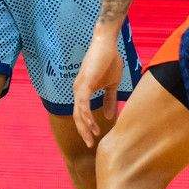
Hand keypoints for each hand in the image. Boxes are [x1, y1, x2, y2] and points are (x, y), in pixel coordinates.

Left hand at [70, 29, 124, 147]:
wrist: (107, 44)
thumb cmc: (108, 61)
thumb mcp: (111, 85)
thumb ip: (109, 100)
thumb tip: (110, 117)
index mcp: (83, 92)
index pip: (81, 114)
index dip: (86, 127)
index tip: (94, 138)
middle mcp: (78, 91)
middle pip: (77, 116)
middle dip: (83, 132)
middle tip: (90, 145)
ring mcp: (80, 87)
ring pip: (79, 112)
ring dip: (85, 126)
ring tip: (93, 136)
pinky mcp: (84, 83)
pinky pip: (83, 103)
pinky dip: (87, 115)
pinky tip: (92, 124)